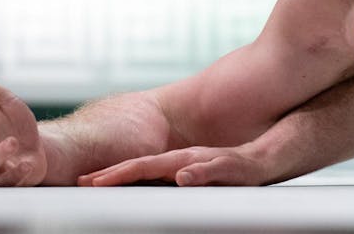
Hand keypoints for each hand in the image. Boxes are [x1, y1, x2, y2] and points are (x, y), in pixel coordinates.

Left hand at [78, 146, 265, 186]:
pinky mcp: (230, 166)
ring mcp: (207, 160)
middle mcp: (188, 158)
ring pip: (174, 163)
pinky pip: (212, 169)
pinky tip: (184, 176)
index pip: (139, 169)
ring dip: (148, 168)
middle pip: (146, 165)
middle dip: (116, 173)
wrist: (270, 157)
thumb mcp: (196, 181)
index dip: (112, 175)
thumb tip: (148, 195)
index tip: (83, 183)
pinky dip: (197, 172)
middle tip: (87, 182)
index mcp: (177, 163)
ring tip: (122, 175)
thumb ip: (171, 186)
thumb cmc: (230, 172)